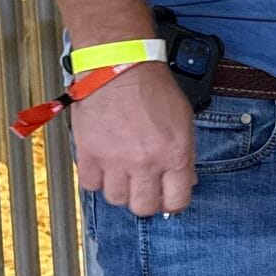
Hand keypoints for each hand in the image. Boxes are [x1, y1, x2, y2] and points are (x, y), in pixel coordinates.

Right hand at [69, 63, 195, 216]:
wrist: (119, 67)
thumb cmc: (152, 88)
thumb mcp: (183, 121)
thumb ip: (185, 155)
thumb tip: (186, 181)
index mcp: (175, 154)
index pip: (176, 202)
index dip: (171, 203)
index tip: (165, 197)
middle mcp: (146, 162)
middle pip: (143, 207)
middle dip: (144, 200)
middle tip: (142, 187)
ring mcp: (115, 160)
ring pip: (116, 199)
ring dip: (120, 189)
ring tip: (121, 172)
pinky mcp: (89, 154)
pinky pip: (91, 185)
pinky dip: (96, 179)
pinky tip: (103, 165)